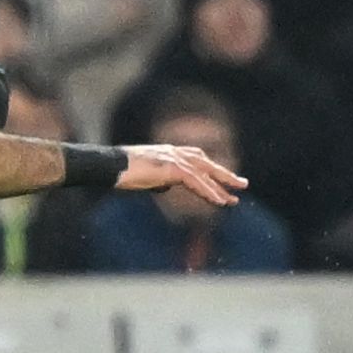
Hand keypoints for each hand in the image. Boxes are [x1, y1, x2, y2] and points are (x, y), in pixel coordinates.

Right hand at [114, 143, 247, 205]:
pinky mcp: (172, 168)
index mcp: (169, 151)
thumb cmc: (121, 172)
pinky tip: (218, 201)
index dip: (211, 170)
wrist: (110, 166)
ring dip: (221, 187)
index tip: (223, 180)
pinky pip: (196, 182)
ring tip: (234, 199)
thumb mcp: (145, 174)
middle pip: (206, 164)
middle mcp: (175, 152)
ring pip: (204, 174)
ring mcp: (174, 158)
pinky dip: (209, 192)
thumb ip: (159, 178)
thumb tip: (166, 186)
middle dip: (224, 175)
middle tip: (242, 185)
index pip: (197, 159)